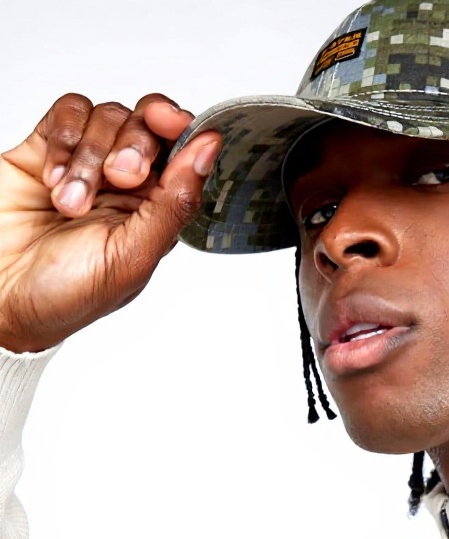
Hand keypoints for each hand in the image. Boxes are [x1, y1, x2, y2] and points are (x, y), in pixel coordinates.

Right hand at [0, 93, 220, 352]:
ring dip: (90, 155)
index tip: (171, 123)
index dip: (181, 130)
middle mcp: (128, 186)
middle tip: (120, 177)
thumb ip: (174, 203)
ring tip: (70, 202)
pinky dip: (63, 139)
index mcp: (158, 212)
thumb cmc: (68, 294)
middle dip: (135, 144)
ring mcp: (89, 165)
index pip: (184, 154)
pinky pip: (68, 114)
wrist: (1, 295)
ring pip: (107, 116)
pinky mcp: (47, 149)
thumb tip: (209, 151)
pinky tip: (52, 178)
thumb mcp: (133, 256)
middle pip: (148, 126)